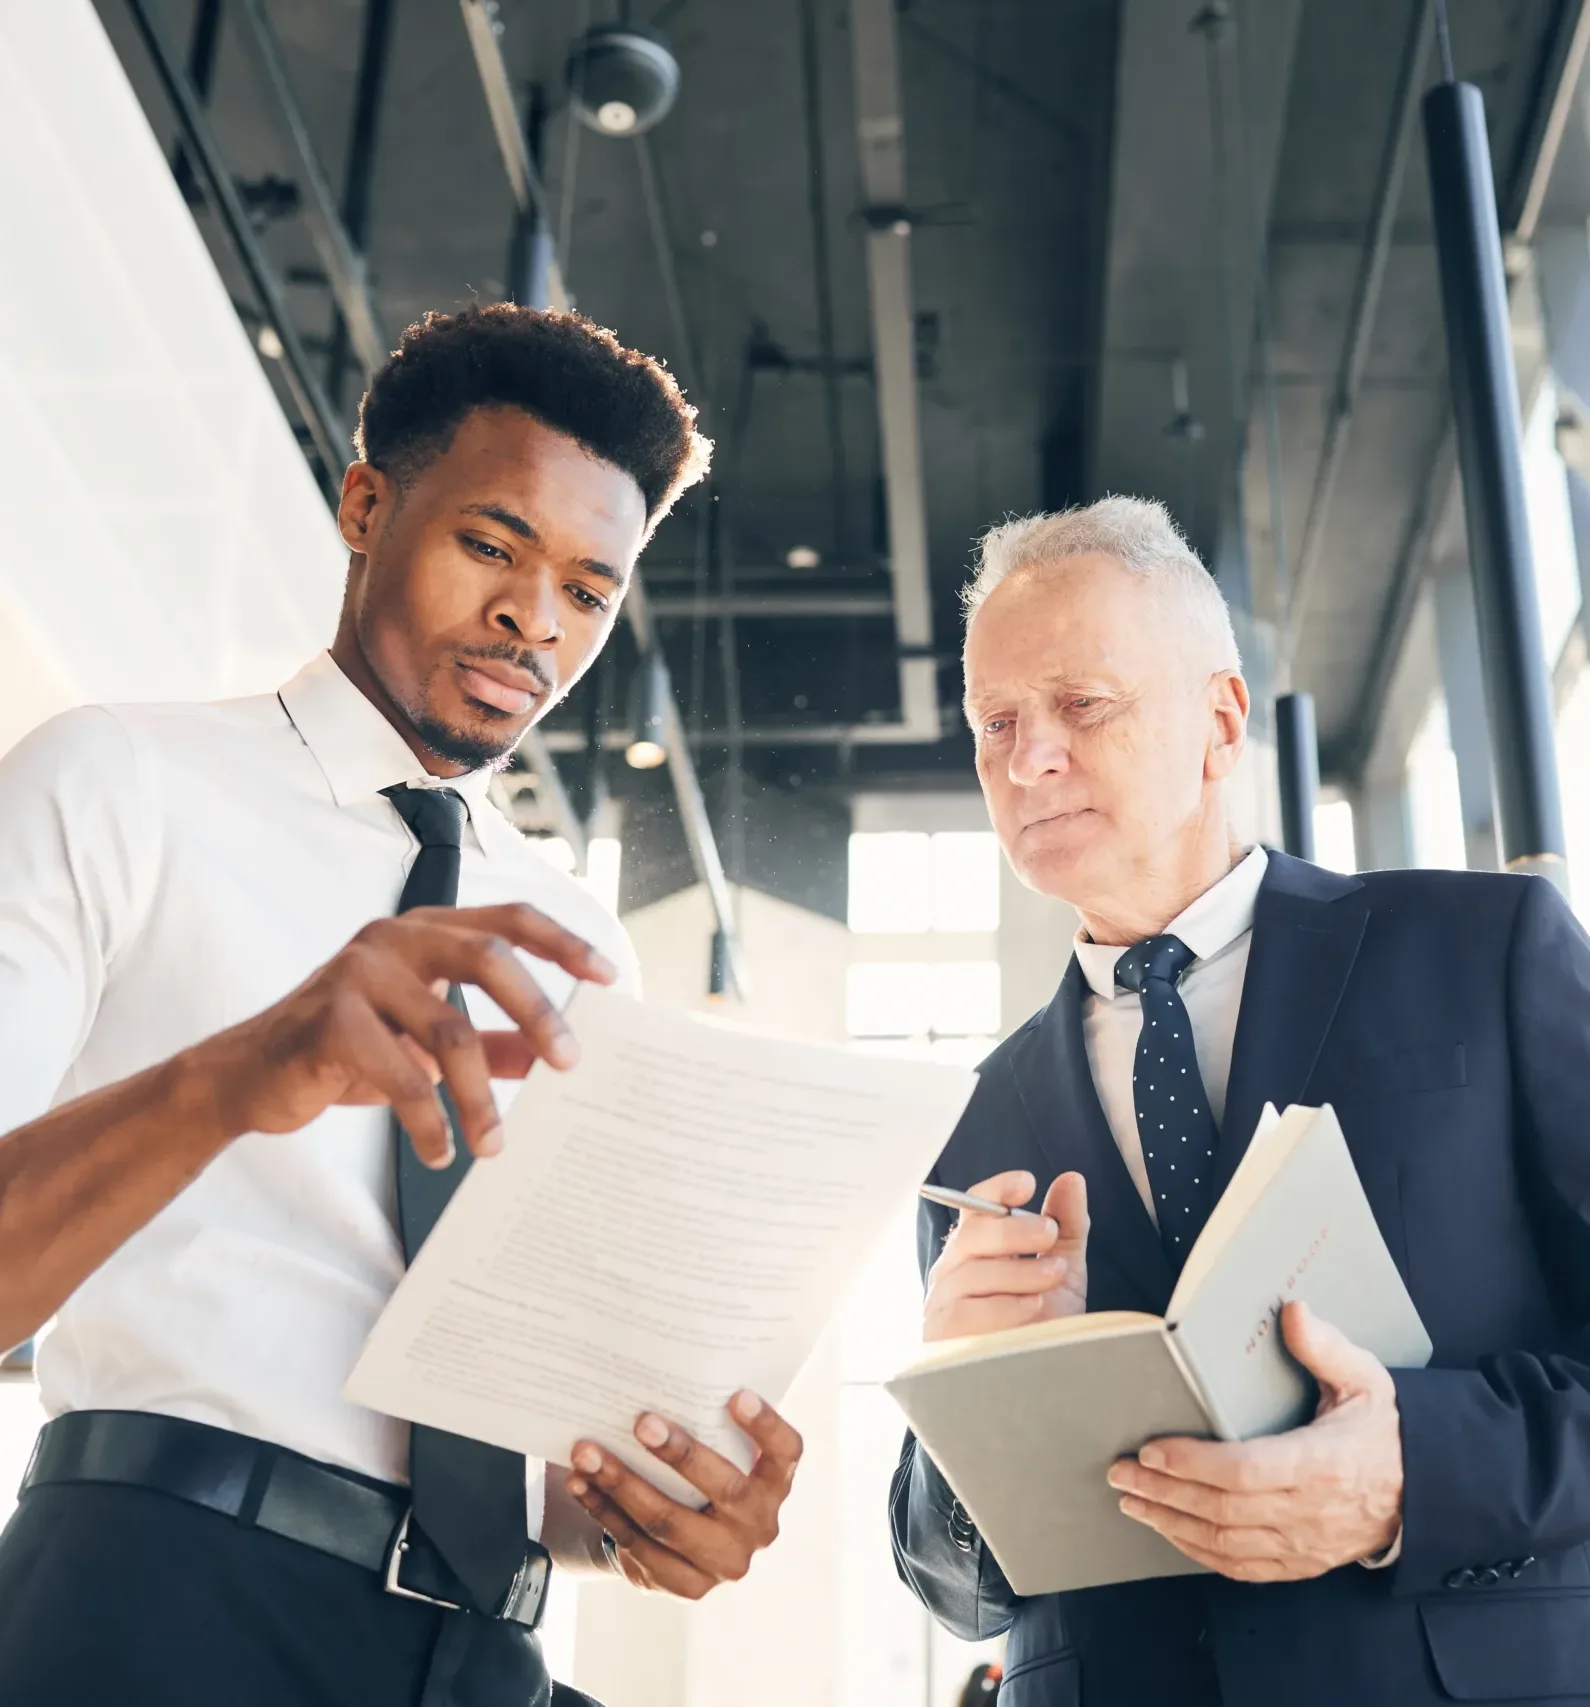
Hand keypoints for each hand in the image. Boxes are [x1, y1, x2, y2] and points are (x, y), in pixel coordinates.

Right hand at [193, 903, 614, 1166]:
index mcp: (426, 931)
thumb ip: (492, 1043)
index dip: (564, 943)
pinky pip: (402, 1075)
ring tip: (495, 1145)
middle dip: (538, 1011)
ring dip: (482, 1096)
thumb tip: (556, 1057)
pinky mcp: (330, 1018)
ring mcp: (358, 971)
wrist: (250, 1077)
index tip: (609, 978)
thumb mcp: (427, 1043)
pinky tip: (442, 1152)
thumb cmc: (346, 1050)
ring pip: (448, 1029)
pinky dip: (430, 1121)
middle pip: (489, 957)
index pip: (509, 920)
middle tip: (569, 1065)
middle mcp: (395, 937)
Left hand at [564, 1391, 802, 1598]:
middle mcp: (760, 1526)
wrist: (689, 1544)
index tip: (737, 1395)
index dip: (767, 1424)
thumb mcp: (722, 1451)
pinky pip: (639, 1546)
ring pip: (669, 1522)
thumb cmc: (703, 1476)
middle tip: (641, 1422)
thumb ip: (711, 1424)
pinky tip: (581, 1484)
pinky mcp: (688, 1586)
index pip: (786, 1452)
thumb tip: (663, 1372)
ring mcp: (726, 1561)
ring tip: (587, 1453)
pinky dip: (604, 1511)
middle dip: (680, 1454)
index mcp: (775, 1483)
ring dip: (623, 1483)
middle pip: (725, 1488)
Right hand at [922, 1170, 1088, 1342]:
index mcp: (976, 1246)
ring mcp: (944, 1301)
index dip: (997, 1190)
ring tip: (1053, 1275)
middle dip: (1014, 1229)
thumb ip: (1067, 1226)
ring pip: (974, 1273)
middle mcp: (953, 1268)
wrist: (1034, 1382)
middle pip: (972, 1234)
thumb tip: (1073, 1179)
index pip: (975, 1205)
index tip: (1027, 1184)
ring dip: (1020, 1271)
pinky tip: (1033, 1307)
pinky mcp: (945, 1335)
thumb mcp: (1063, 1270)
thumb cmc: (1041, 1323)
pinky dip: (1007, 1307)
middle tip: (1049, 1232)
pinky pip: (972, 1312)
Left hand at [1106, 1301, 1402, 1580]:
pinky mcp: (1299, 1563)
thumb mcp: (1365, 1379)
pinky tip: (1168, 1530)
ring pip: (1224, 1543)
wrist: (1422, 1492)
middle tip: (1119, 1472)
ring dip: (1171, 1523)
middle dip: (1164, 1492)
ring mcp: (1304, 1544)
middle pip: (1223, 1509)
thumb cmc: (1384, 1431)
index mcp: (1322, 1463)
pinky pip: (1241, 1567)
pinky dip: (1198, 1552)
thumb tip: (1291, 1310)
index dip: (1195, 1463)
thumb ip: (1325, 1347)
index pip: (1247, 1470)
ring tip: (1130, 1500)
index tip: (1151, 1449)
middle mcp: (1309, 1512)